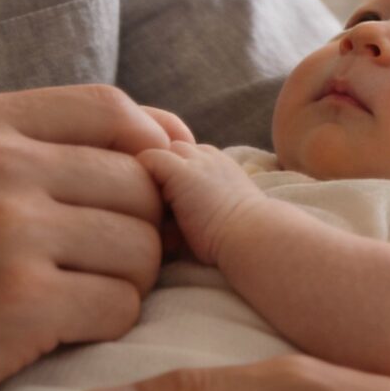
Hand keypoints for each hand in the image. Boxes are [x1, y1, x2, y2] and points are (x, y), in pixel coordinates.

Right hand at [0, 85, 194, 390]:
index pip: (113, 109)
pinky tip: (54, 338)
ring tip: (70, 307)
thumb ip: (11, 151)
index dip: (155, 151)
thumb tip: (142, 140)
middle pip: (140, 180)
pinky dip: (104, 328)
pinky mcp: (15, 305)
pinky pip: (120, 307)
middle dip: (142, 231)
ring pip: (141, 247)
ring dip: (125, 285)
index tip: (161, 192)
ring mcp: (3, 231)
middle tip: (104, 271)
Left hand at [139, 141, 264, 265]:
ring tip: (149, 208)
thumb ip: (202, 204)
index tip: (172, 208)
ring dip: (150, 177)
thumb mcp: (225, 213)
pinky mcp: (178, 170)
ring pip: (157, 153)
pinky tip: (142, 206)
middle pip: (171, 151)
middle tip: (156, 207)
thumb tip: (172, 224)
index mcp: (221, 164)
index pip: (186, 156)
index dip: (174, 177)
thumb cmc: (238, 239)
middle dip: (161, 173)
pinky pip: (146, 158)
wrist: (251, 237)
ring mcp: (193, 161)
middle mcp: (207, 156)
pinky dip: (138, 179)